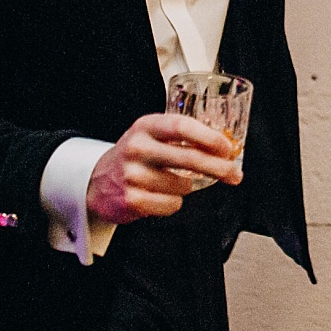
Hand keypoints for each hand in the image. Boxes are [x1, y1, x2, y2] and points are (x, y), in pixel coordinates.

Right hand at [85, 113, 241, 226]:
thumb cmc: (135, 156)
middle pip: (188, 157)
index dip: (209, 137)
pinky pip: (173, 204)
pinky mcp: (132, 200)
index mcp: (146, 126)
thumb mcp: (152, 135)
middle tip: (234, 174)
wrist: (96, 181)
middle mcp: (137, 148)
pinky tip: (159, 196)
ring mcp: (133, 175)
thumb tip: (225, 149)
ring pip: (184, 186)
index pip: (181, 126)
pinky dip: (173, 202)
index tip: (227, 148)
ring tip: (169, 182)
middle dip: (218, 167)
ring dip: (186, 187)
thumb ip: (182, 137)